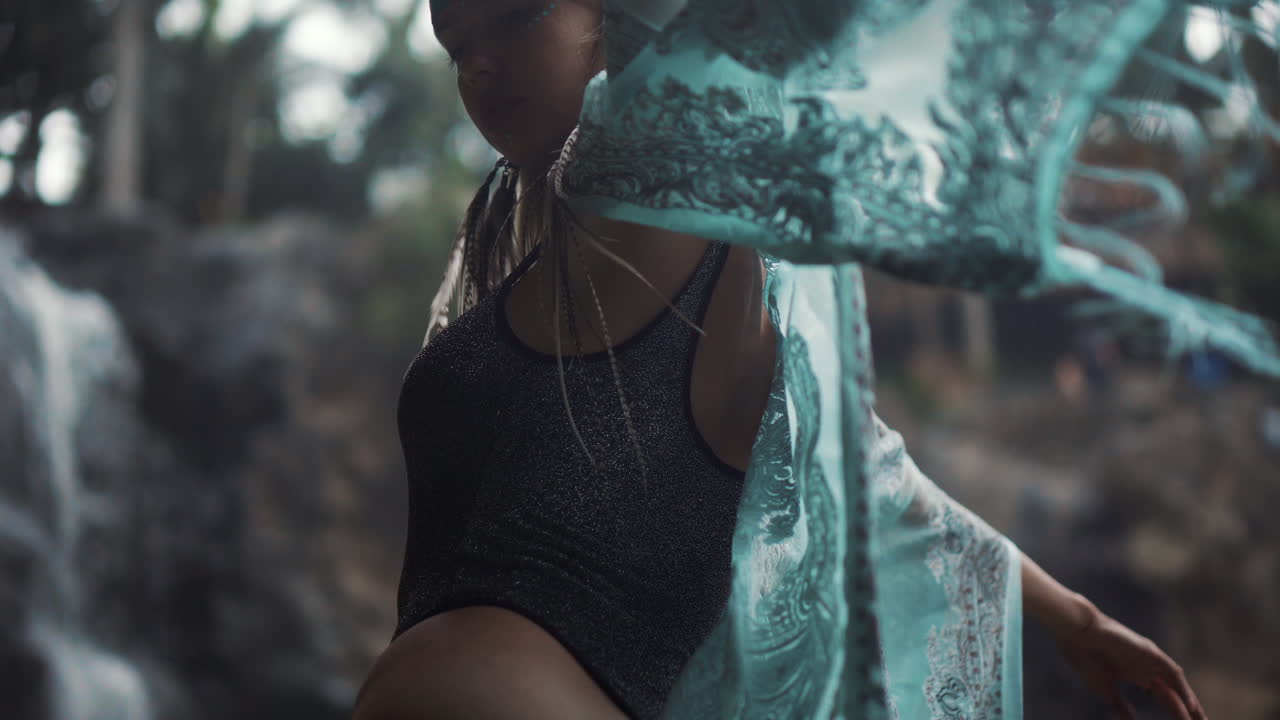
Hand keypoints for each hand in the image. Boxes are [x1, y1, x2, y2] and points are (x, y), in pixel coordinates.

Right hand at [1052, 598, 1205, 719]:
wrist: (1076, 633)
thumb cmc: (1085, 657)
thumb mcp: (1105, 689)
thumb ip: (1120, 706)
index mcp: (1138, 675)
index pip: (1166, 698)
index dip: (1177, 713)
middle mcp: (1148, 668)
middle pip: (1175, 693)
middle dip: (1188, 712)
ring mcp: (1149, 659)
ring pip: (1177, 683)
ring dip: (1190, 702)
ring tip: (1199, 719)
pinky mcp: (1149, 652)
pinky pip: (1172, 672)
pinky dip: (1182, 688)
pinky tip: (1190, 704)